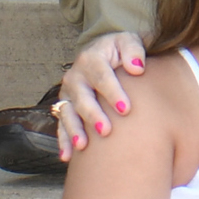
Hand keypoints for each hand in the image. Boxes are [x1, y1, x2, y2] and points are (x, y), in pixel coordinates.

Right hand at [54, 33, 146, 158]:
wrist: (104, 53)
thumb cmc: (121, 50)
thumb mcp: (128, 42)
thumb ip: (133, 50)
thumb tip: (137, 68)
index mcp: (91, 59)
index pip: (101, 76)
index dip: (112, 92)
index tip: (126, 109)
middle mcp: (75, 77)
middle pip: (82, 98)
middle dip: (93, 115)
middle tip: (105, 131)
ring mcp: (68, 93)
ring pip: (68, 113)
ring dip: (74, 130)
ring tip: (83, 146)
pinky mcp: (66, 107)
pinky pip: (61, 125)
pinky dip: (63, 140)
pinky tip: (68, 156)